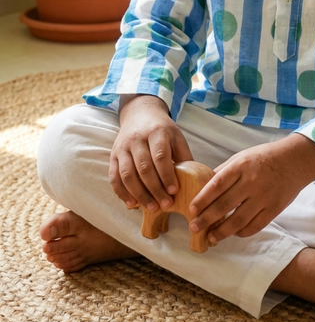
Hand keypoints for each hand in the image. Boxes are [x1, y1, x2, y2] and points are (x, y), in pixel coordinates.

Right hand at [110, 94, 192, 210]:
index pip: (160, 156)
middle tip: (165, 204)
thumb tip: (194, 181)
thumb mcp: (177, 137)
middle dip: (155, 189)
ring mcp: (123, 148)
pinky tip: (132, 203)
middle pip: (144, 168)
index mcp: (156, 132)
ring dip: (139, 194)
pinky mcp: (113, 156)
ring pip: (127, 175)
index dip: (167, 175)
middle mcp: (137, 139)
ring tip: (151, 207)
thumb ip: (184, 157)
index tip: (174, 191)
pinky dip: (122, 193)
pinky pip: (114, 177)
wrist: (140, 113)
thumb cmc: (162, 130)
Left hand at [188, 133, 314, 244]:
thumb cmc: (265, 157)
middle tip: (194, 228)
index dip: (203, 199)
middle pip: (225, 205)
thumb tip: (204, 187)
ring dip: (222, 232)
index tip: (191, 210)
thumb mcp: (243, 157)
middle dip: (207, 219)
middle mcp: (251, 181)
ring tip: (211, 238)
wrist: (296, 159)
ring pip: (239, 220)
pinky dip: (241, 232)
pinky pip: (255, 226)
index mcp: (241, 166)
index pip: (217, 184)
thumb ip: (225, 172)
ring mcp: (264, 197)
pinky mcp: (274, 209)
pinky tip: (233, 233)